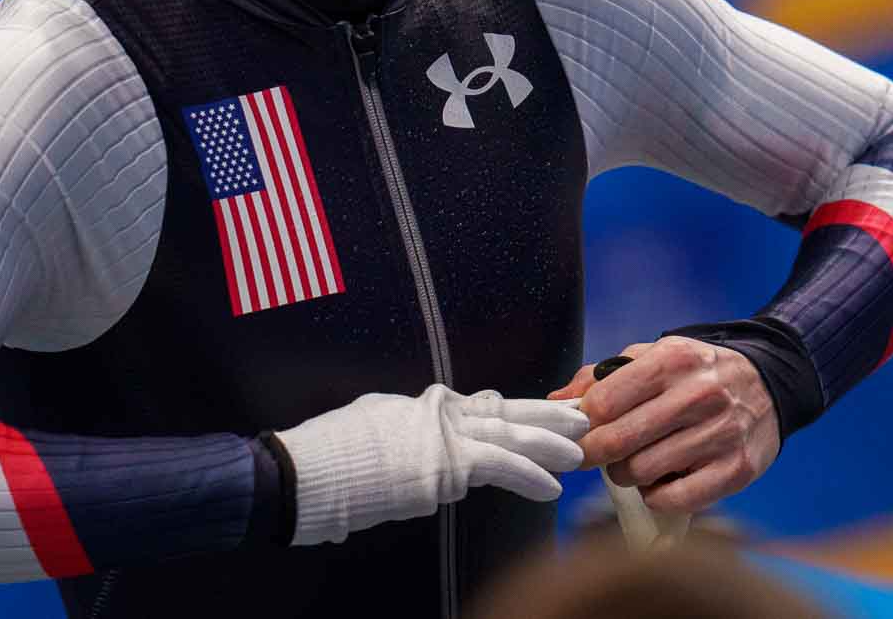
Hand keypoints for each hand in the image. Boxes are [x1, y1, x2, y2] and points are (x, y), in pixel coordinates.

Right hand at [274, 384, 588, 544]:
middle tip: (584, 417)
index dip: (522, 410)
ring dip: (550, 444)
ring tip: (582, 450)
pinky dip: (528, 474)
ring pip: (510, 434)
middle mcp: (440, 416)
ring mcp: (443, 439)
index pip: (486, 407)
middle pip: (507, 412)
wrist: (308, 469)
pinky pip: (498, 466)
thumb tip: (419, 438)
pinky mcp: (442, 465)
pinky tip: (552, 485)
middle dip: (549, 417)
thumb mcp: (376, 424)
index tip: (550, 411)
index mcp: (427, 407)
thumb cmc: (331, 453)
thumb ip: (408, 428)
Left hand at [549, 337, 779, 514]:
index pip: (604, 401)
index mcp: (672, 360)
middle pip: (618, 441)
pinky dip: (655, 496)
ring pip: (642, 472)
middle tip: (589, 457)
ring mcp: (720, 434)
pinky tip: (659, 481)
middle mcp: (698, 395)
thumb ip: (602, 376)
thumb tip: (558, 401)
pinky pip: (674, 499)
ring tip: (634, 462)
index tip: (573, 433)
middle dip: (591, 455)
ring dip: (626, 474)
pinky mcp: (737, 470)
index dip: (580, 424)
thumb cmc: (697, 373)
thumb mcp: (653, 356)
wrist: (769, 384)